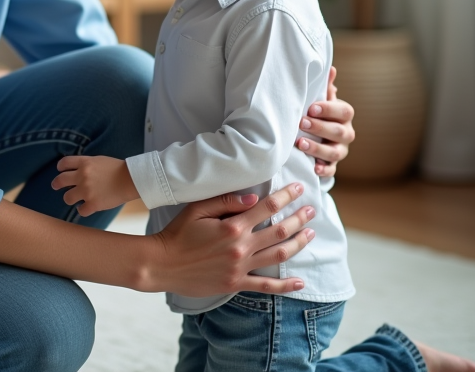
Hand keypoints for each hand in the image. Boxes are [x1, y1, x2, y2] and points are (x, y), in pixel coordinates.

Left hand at [51, 155, 138, 216]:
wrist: (131, 180)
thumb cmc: (118, 169)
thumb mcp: (99, 160)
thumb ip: (86, 164)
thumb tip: (76, 170)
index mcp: (85, 163)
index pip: (64, 163)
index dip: (60, 168)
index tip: (60, 171)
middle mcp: (82, 176)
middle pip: (60, 180)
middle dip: (56, 184)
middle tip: (56, 186)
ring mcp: (86, 191)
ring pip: (67, 197)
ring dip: (70, 198)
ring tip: (74, 199)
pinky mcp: (93, 204)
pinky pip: (80, 210)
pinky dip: (83, 210)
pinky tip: (87, 208)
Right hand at [145, 184, 315, 296]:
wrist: (162, 264)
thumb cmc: (177, 233)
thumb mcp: (197, 209)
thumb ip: (225, 201)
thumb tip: (253, 197)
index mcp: (232, 226)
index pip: (266, 207)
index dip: (286, 196)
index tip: (299, 188)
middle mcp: (240, 247)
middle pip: (279, 230)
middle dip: (299, 218)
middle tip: (312, 210)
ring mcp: (240, 267)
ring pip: (278, 255)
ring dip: (298, 244)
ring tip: (311, 234)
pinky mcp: (235, 283)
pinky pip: (266, 286)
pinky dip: (285, 286)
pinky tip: (300, 282)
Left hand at [296, 66, 354, 176]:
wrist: (319, 135)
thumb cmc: (319, 113)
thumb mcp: (321, 100)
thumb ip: (325, 87)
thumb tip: (330, 69)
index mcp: (344, 116)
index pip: (344, 111)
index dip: (329, 109)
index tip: (311, 108)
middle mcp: (346, 133)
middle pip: (339, 132)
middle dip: (320, 128)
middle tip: (302, 123)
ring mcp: (340, 150)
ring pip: (335, 152)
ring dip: (318, 149)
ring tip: (301, 144)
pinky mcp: (332, 165)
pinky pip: (332, 170)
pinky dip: (324, 170)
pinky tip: (313, 168)